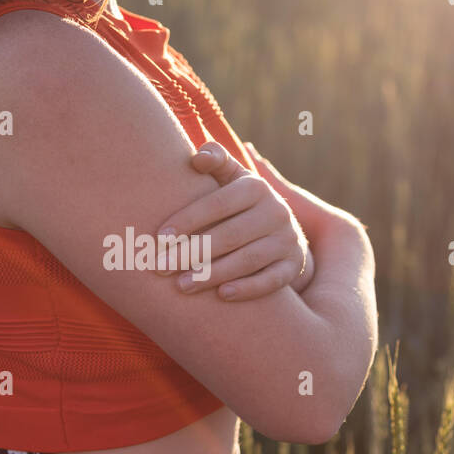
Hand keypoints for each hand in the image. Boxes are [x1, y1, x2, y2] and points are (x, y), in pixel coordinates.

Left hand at [153, 141, 312, 299]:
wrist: (279, 229)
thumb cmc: (237, 202)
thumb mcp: (230, 177)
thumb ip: (215, 160)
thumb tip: (198, 158)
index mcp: (255, 187)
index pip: (217, 204)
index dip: (187, 221)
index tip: (159, 239)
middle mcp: (276, 211)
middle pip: (229, 235)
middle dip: (191, 253)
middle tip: (160, 268)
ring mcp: (287, 240)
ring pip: (248, 260)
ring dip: (213, 274)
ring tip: (181, 286)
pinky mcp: (293, 265)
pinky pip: (272, 280)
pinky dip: (248, 288)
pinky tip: (222, 296)